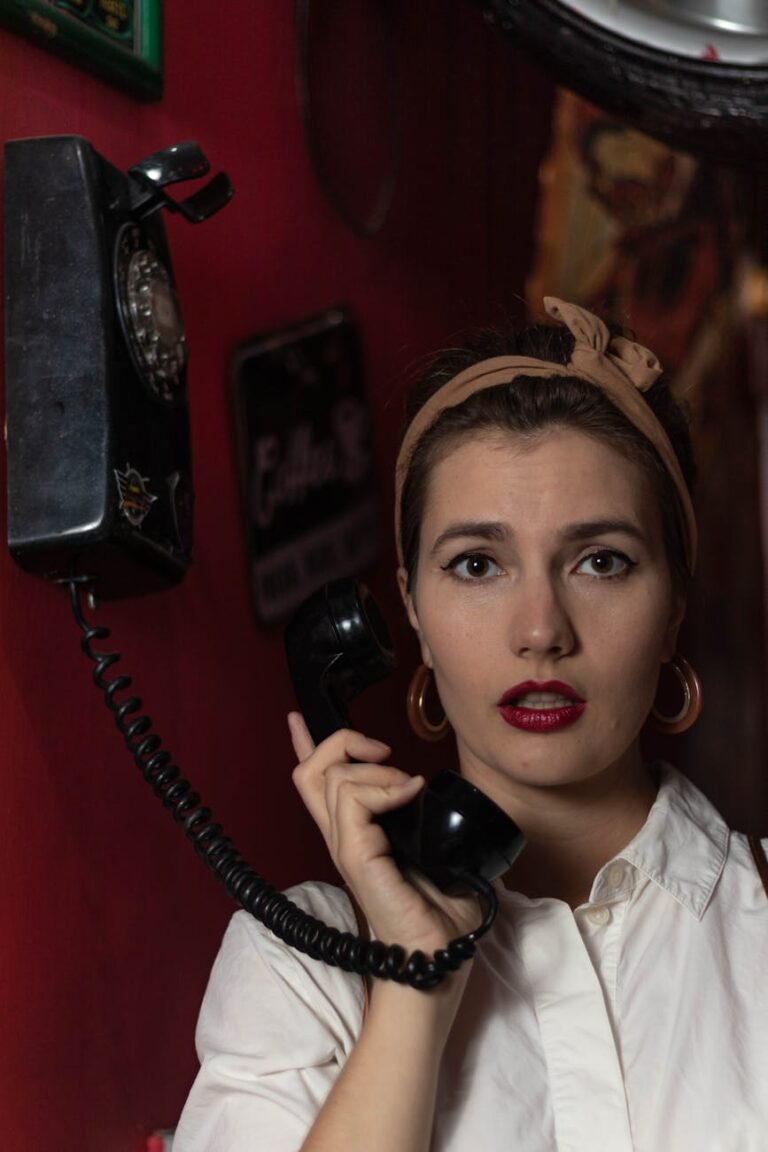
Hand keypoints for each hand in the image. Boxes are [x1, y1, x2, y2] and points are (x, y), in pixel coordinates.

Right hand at [288, 712, 480, 955]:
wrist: (438, 962)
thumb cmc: (442, 917)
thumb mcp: (439, 853)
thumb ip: (432, 823)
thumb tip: (447, 796)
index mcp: (355, 836)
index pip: (316, 784)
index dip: (306, 747)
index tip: (298, 720)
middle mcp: (343, 839)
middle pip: (311, 772)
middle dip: (342, 741)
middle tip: (382, 752)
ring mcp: (347, 849)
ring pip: (334, 778)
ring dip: (377, 770)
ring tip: (408, 788)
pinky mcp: (358, 860)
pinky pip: (353, 803)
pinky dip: (384, 787)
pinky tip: (410, 793)